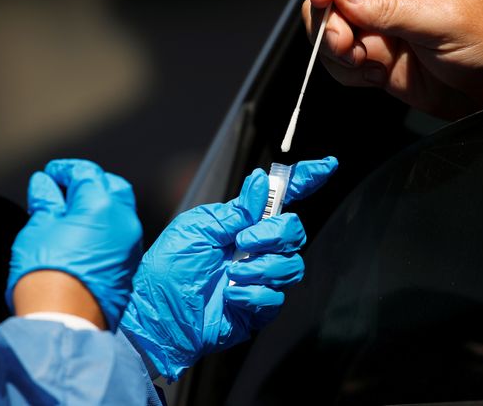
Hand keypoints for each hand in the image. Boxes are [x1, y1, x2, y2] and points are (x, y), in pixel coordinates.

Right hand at [7, 159, 142, 330]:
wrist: (65, 321)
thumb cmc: (48, 278)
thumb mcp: (37, 230)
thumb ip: (46, 202)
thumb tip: (45, 186)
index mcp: (101, 205)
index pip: (86, 172)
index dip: (65, 169)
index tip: (51, 173)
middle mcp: (124, 220)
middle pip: (112, 186)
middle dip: (89, 182)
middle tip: (64, 189)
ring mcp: (132, 243)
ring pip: (120, 210)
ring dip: (100, 205)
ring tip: (71, 212)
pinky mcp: (131, 263)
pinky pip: (122, 234)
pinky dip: (106, 227)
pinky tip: (84, 234)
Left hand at [120, 157, 337, 380]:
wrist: (155, 317)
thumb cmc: (167, 270)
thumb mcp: (196, 229)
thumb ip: (234, 211)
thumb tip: (261, 182)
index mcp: (241, 224)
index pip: (280, 199)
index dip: (305, 180)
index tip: (326, 165)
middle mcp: (256, 249)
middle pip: (293, 230)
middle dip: (274, 233)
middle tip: (244, 241)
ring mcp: (260, 278)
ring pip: (292, 265)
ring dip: (262, 267)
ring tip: (232, 274)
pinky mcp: (259, 308)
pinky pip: (277, 297)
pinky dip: (253, 295)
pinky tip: (231, 296)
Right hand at [303, 0, 482, 117]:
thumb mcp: (445, 20)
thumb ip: (389, 9)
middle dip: (327, 19)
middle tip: (344, 42)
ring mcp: (381, 29)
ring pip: (330, 29)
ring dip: (333, 49)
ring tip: (361, 62)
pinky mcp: (379, 60)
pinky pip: (342, 63)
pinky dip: (344, 72)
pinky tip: (370, 76)